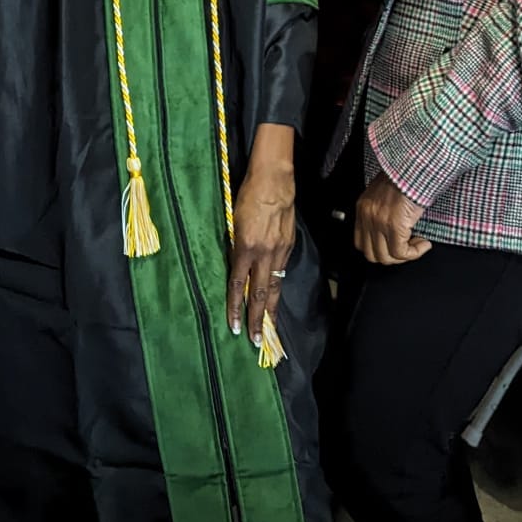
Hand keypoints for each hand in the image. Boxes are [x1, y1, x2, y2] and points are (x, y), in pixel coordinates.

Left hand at [227, 161, 295, 345]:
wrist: (274, 180)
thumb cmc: (247, 196)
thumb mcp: (234, 222)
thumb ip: (235, 246)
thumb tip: (235, 265)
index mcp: (245, 247)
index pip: (238, 285)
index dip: (235, 307)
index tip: (233, 326)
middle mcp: (263, 253)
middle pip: (260, 294)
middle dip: (257, 319)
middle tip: (255, 341)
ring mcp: (279, 251)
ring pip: (274, 287)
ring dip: (271, 310)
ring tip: (269, 329)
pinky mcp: (289, 245)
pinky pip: (281, 272)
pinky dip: (277, 288)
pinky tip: (275, 299)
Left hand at [354, 176, 429, 265]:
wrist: (414, 167)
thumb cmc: (406, 176)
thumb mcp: (386, 193)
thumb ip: (383, 211)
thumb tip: (392, 230)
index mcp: (364, 208)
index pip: (361, 243)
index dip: (378, 250)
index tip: (393, 247)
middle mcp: (367, 216)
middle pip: (372, 254)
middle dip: (391, 257)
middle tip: (406, 250)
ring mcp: (379, 222)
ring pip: (386, 257)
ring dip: (404, 256)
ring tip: (417, 245)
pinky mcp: (394, 225)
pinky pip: (401, 252)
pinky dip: (414, 253)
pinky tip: (423, 243)